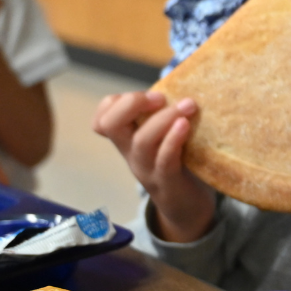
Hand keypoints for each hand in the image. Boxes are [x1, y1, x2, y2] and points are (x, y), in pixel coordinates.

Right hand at [92, 91, 215, 241]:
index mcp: (128, 141)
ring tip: (188, 106)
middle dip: (132, 103)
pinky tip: (185, 125)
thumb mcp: (164, 137)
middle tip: (161, 98)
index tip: (149, 96)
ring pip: (141, 141)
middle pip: (109, 125)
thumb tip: (183, 81)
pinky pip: (163, 160)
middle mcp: (131, 154)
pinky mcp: (167, 182)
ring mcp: (147, 169)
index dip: (116, 102)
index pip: (102, 118)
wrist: (188, 209)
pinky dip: (173, 139)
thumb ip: (163, 116)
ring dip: (164, 118)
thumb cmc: (179, 165)